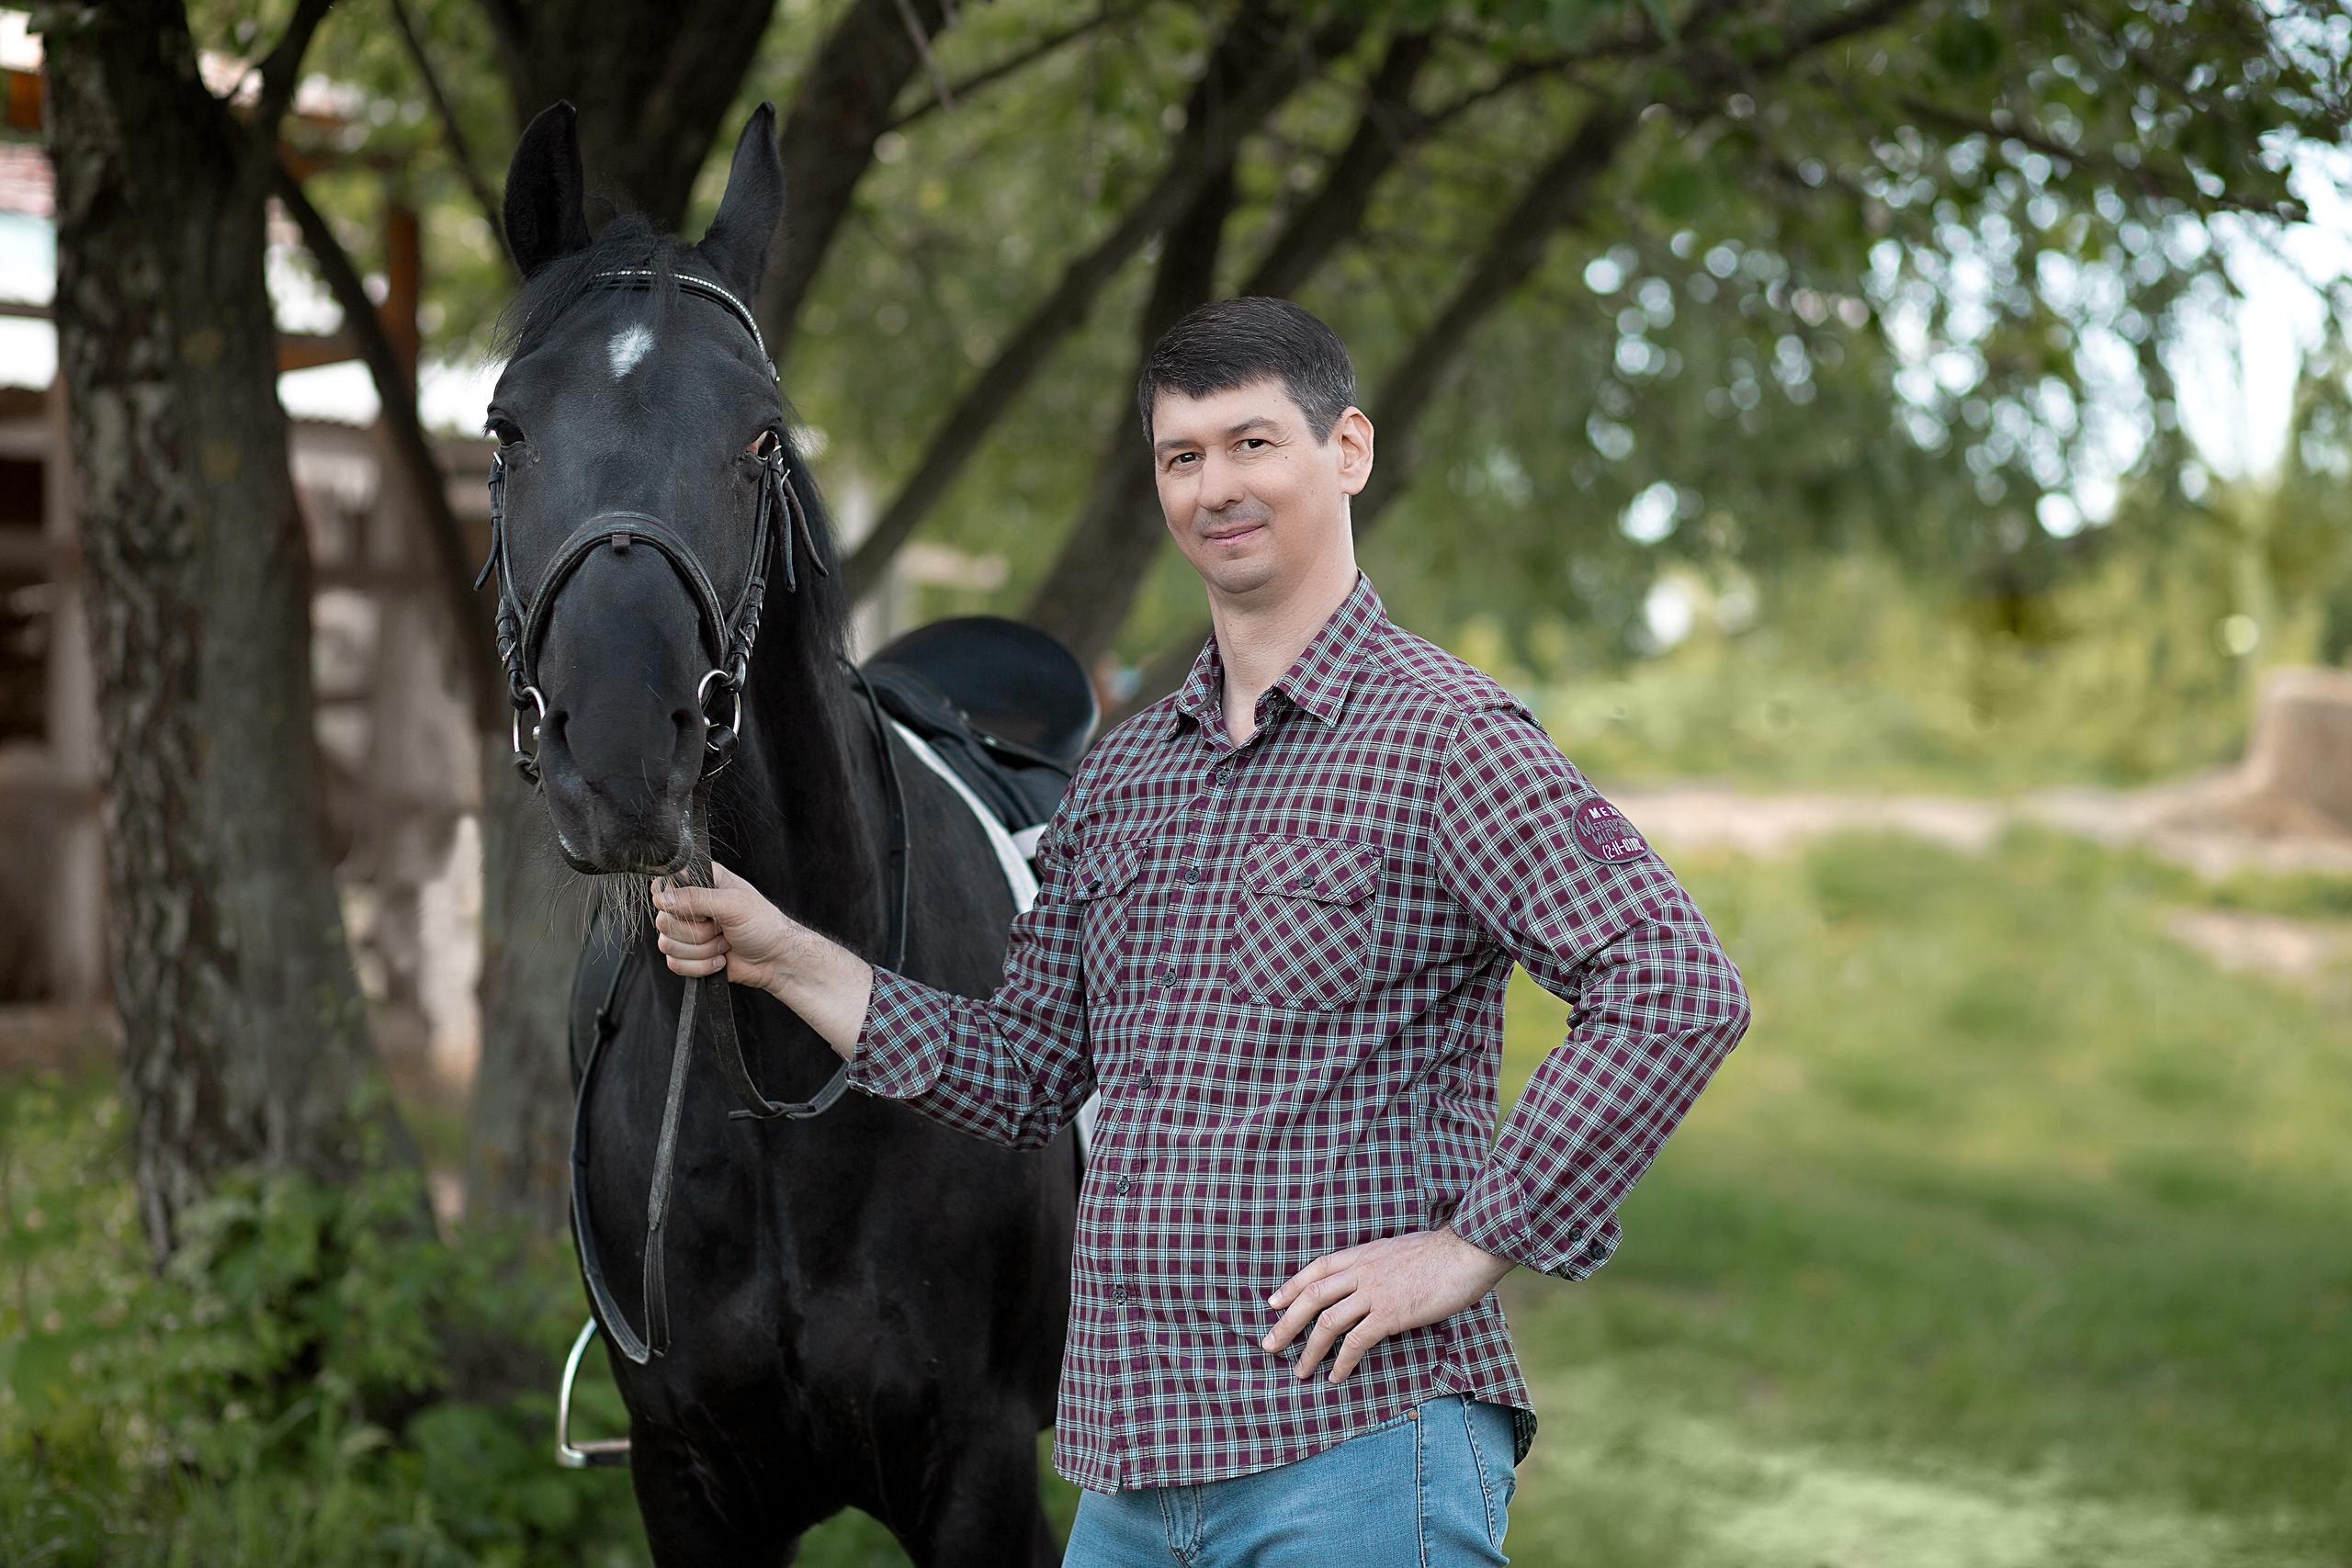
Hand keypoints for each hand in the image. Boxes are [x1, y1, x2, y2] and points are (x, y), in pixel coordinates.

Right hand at [652, 862, 794, 991]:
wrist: (775, 959)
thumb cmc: (763, 924)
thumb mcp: (733, 904)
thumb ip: (696, 898)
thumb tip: (662, 898)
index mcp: (701, 882)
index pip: (663, 886)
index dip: (676, 902)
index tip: (702, 911)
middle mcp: (689, 905)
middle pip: (663, 921)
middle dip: (698, 932)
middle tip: (722, 929)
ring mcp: (687, 932)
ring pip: (667, 945)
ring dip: (702, 950)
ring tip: (724, 943)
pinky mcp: (688, 956)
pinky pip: (674, 964)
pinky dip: (700, 966)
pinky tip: (720, 959)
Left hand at [1261, 1229, 1513, 1383]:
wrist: (1467, 1251)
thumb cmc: (1442, 1253)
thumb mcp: (1399, 1250)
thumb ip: (1379, 1265)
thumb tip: (1371, 1284)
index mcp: (1363, 1254)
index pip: (1316, 1269)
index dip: (1291, 1286)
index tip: (1273, 1302)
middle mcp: (1362, 1271)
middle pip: (1312, 1297)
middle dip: (1286, 1323)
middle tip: (1269, 1345)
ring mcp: (1375, 1292)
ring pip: (1327, 1322)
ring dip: (1309, 1350)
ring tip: (1299, 1372)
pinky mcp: (1391, 1313)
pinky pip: (1357, 1341)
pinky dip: (1342, 1361)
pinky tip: (1336, 1376)